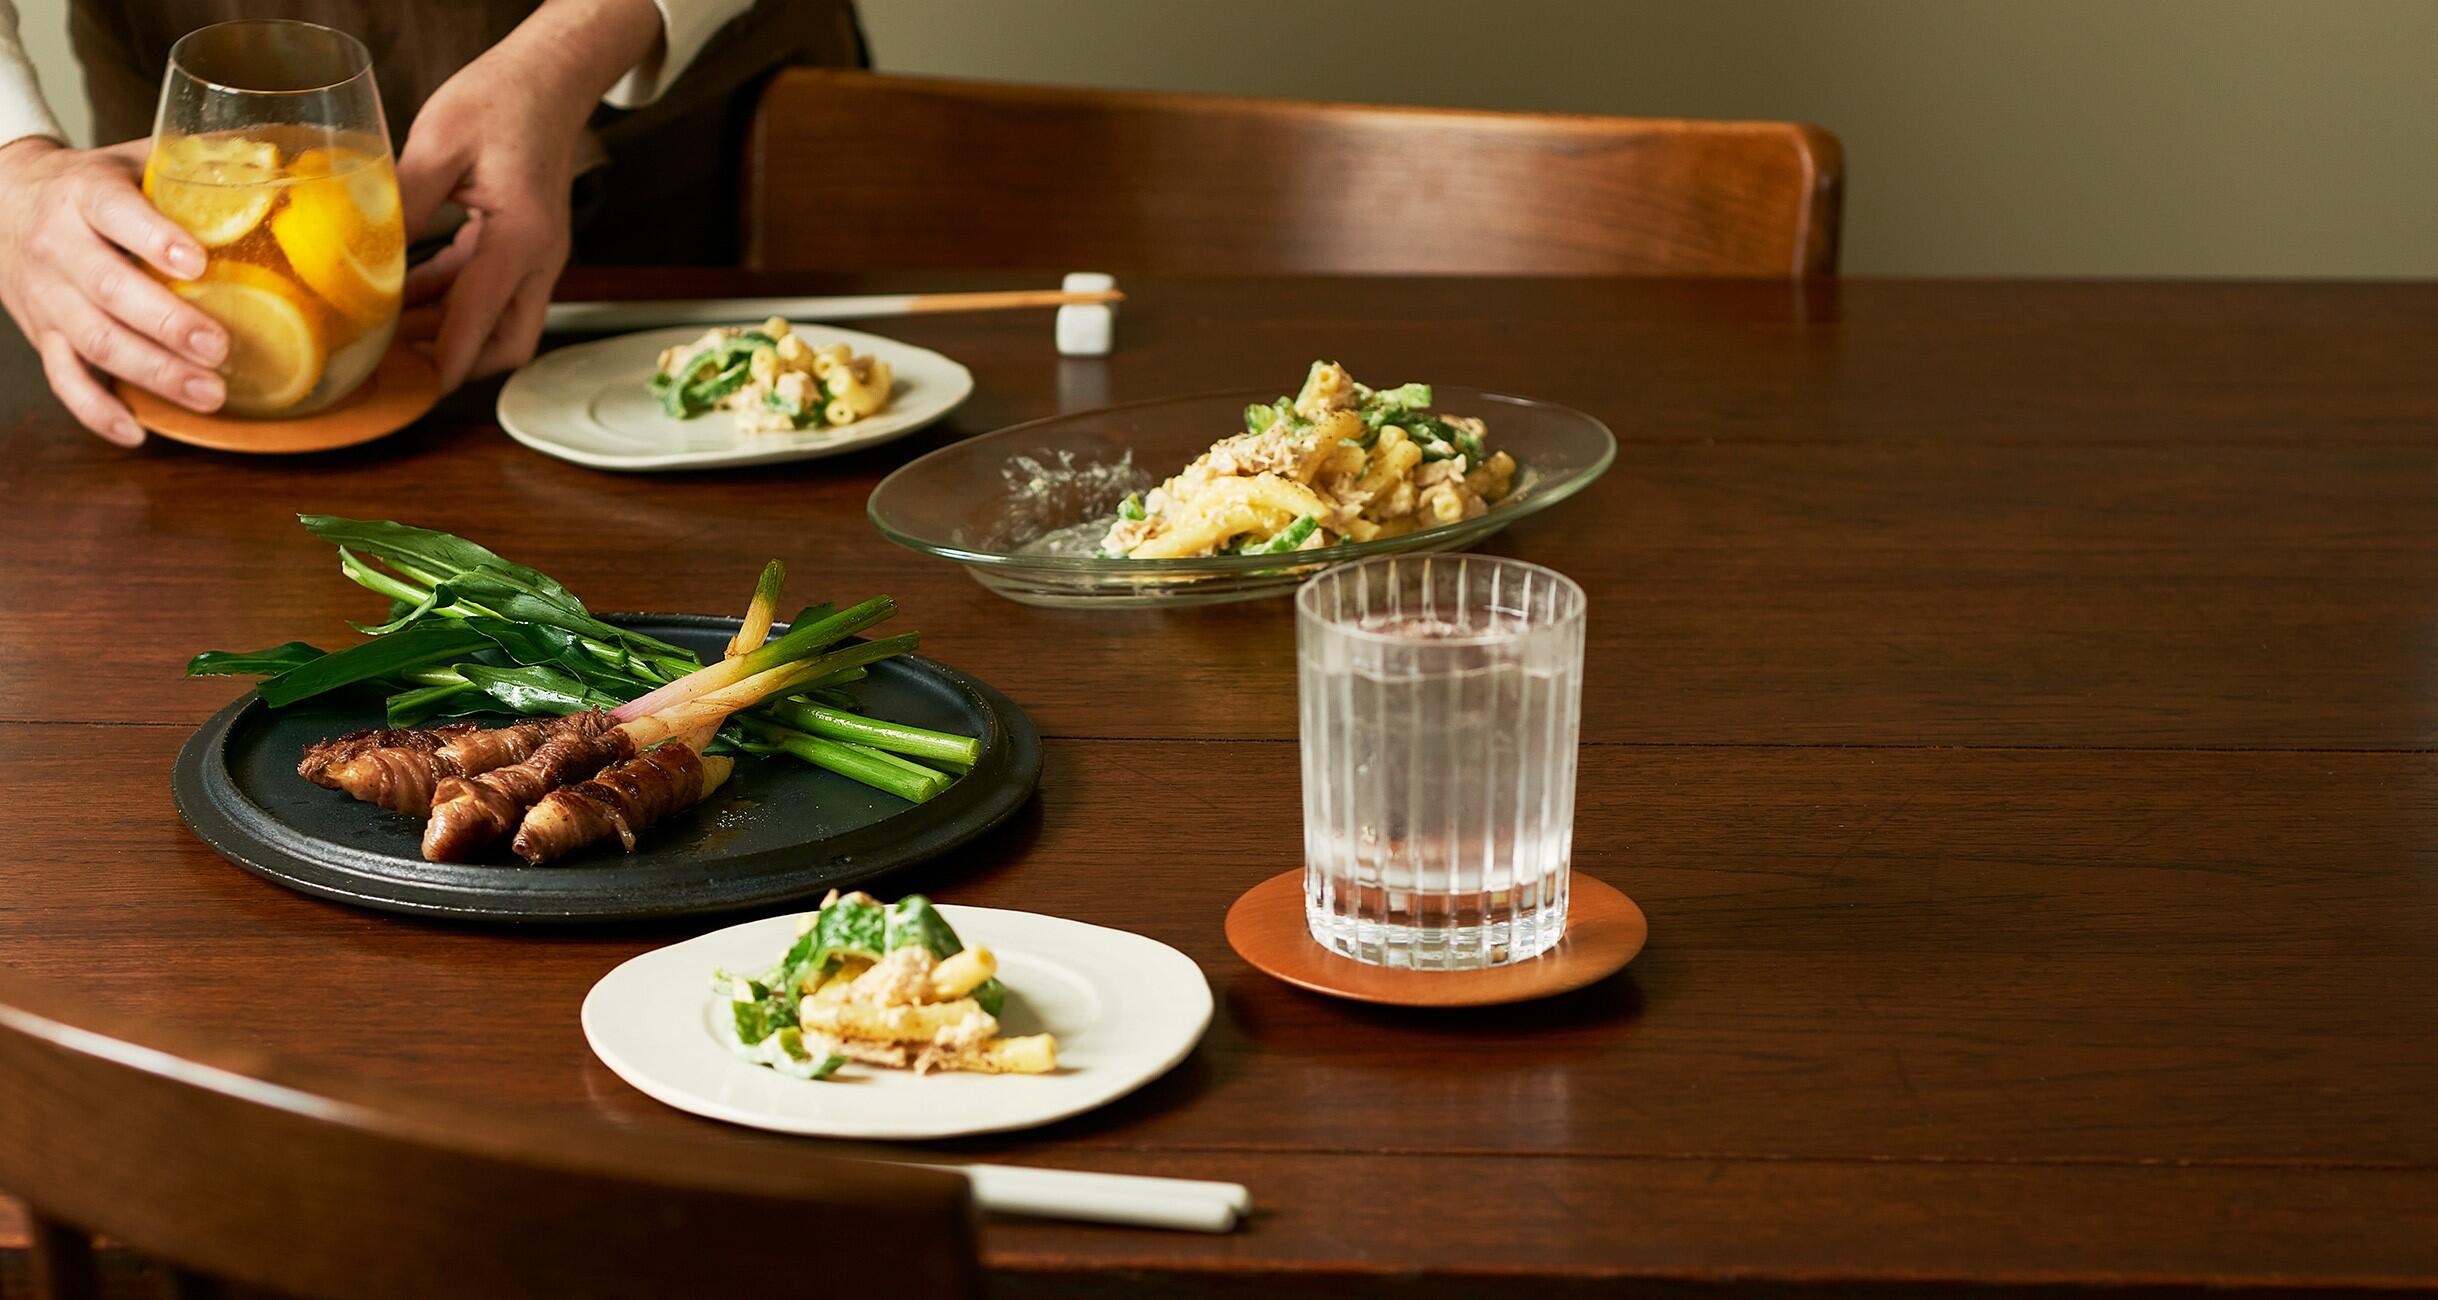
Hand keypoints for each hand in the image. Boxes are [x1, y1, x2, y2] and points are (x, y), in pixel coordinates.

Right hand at [0, 137, 229, 445]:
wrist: (4, 200)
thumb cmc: (92, 185)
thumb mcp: (132, 160)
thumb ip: (193, 165)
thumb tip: (279, 163)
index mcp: (85, 195)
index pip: (115, 213)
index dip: (154, 239)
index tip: (198, 263)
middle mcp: (58, 246)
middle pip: (108, 289)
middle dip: (166, 323)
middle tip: (220, 347)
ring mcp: (47, 296)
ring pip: (93, 341)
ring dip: (152, 372)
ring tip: (210, 394)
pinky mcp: (42, 335)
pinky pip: (64, 379)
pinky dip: (97, 411)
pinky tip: (138, 431)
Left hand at [394, 60, 579, 391]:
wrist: (548, 80)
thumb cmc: (503, 100)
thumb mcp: (441, 141)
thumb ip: (405, 199)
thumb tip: (362, 246)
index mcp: (522, 236)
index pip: (483, 313)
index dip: (450, 356)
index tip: (417, 387)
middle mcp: (539, 256)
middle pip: (510, 340)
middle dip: (462, 364)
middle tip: (402, 369)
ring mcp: (536, 254)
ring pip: (500, 320)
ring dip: (450, 333)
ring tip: (389, 337)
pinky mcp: (522, 243)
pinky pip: (489, 290)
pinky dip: (451, 302)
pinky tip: (405, 297)